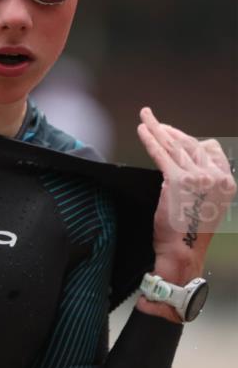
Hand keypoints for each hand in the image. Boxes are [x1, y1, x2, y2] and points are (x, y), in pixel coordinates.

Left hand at [136, 106, 235, 276]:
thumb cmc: (187, 230)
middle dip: (170, 131)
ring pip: (174, 146)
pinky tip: (142, 129)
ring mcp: (197, 176)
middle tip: (154, 120)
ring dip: (158, 129)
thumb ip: (199, 182)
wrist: (182, 250)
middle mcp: (214, 176)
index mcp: (225, 181)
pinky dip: (150, 139)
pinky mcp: (177, 180)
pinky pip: (161, 153)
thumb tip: (180, 166)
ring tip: (145, 117)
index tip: (174, 135)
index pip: (210, 149)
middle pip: (190, 144)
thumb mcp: (204, 203)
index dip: (190, 140)